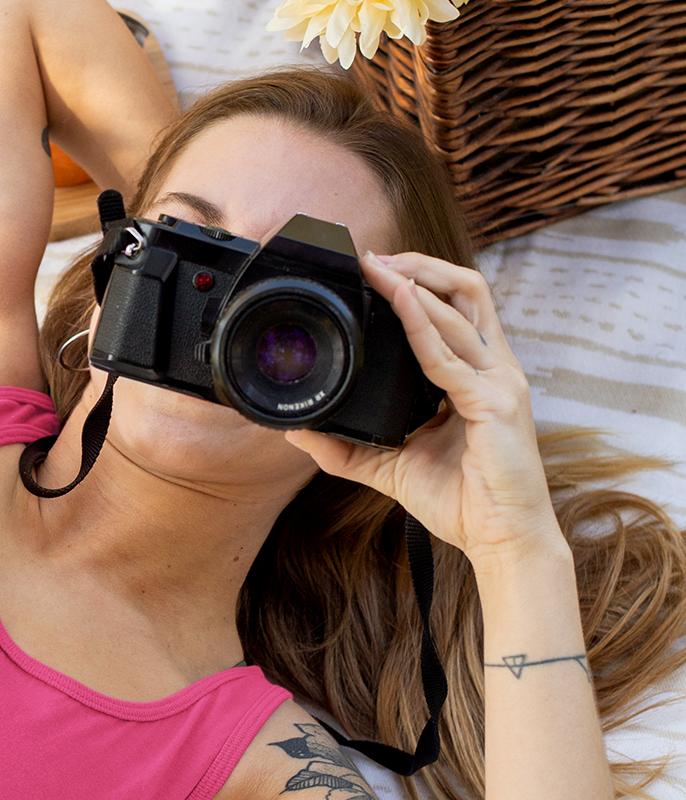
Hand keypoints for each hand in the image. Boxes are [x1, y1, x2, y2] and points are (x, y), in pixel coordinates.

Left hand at [284, 251, 563, 571]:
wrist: (501, 541)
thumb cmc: (461, 502)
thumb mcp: (391, 466)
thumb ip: (346, 448)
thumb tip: (297, 432)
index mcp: (477, 377)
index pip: (455, 310)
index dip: (419, 282)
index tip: (373, 269)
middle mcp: (493, 369)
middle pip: (467, 290)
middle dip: (420, 265)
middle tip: (372, 258)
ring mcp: (500, 382)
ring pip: (462, 308)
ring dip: (416, 282)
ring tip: (378, 268)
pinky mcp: (497, 403)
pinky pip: (450, 356)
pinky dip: (421, 325)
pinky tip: (397, 305)